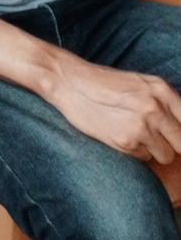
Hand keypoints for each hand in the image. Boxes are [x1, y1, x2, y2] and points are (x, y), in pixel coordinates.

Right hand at [48, 52, 180, 162]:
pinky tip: (120, 135)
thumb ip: (164, 102)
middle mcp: (155, 106)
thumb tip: (180, 127)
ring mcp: (142, 124)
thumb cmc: (105, 84)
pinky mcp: (127, 141)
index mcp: (162, 89)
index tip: (174, 139)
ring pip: (166, 155)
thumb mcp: (140, 83)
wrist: (70, 82)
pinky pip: (145, 158)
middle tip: (154, 138)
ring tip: (134, 134)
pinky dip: (136, 152)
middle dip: (171, 144)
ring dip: (153, 150)